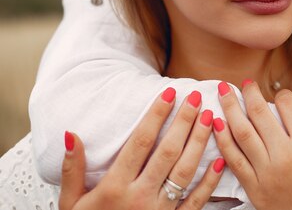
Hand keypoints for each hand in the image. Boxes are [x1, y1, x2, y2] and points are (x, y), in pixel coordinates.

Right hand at [59, 88, 224, 209]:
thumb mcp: (71, 203)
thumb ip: (72, 169)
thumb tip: (72, 134)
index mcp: (115, 187)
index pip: (140, 142)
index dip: (156, 114)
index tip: (169, 92)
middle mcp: (140, 197)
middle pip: (168, 151)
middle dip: (184, 122)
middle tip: (196, 98)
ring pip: (185, 171)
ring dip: (200, 143)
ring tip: (211, 118)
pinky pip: (196, 202)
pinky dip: (210, 183)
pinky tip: (220, 161)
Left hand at [214, 81, 291, 209]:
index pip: (287, 105)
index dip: (283, 95)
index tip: (281, 95)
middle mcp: (285, 155)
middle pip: (258, 113)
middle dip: (249, 93)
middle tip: (244, 83)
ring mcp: (267, 173)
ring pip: (241, 132)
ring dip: (230, 109)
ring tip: (223, 93)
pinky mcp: (256, 190)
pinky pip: (234, 160)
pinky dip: (223, 140)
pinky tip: (217, 125)